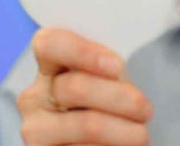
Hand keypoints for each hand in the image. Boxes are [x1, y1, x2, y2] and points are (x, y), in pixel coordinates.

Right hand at [16, 27, 152, 144]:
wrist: (100, 141)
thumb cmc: (107, 105)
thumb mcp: (107, 82)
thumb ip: (106, 68)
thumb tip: (117, 66)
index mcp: (48, 67)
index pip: (49, 44)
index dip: (82, 51)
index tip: (116, 66)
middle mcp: (34, 97)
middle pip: (76, 87)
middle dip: (120, 98)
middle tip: (145, 109)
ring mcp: (35, 130)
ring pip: (87, 124)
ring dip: (124, 130)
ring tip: (142, 135)